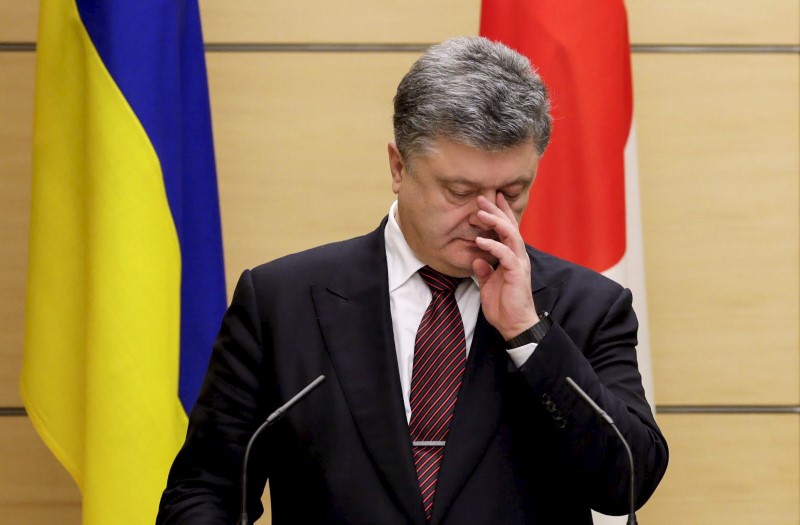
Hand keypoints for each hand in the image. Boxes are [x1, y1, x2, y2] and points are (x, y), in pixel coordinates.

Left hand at [472, 194, 538, 339]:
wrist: (514, 325)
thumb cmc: (504, 306)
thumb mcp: (488, 285)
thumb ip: (483, 271)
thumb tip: (476, 259)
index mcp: (511, 257)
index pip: (506, 231)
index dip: (500, 214)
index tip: (489, 199)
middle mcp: (518, 256)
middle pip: (509, 227)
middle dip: (496, 211)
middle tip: (482, 198)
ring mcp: (519, 263)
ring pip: (511, 236)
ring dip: (495, 222)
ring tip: (480, 213)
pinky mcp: (517, 273)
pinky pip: (506, 255)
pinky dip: (493, 246)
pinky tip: (480, 241)